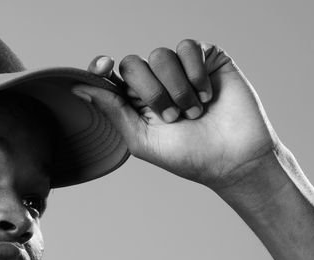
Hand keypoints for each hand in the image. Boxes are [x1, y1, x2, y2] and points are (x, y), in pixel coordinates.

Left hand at [71, 40, 280, 188]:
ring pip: (161, 55)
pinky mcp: (207, 57)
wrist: (233, 157)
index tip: (102, 66)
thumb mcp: (141, 139)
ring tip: (194, 112)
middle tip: (172, 117)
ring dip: (176, 88)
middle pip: (133, 63)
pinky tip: (207, 95)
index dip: (101, 66)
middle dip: (150, 91)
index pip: (110, 74)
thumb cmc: (188, 155)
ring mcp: (182, 68)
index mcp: (135, 101)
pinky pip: (189, 47)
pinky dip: (195, 73)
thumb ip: (113, 110)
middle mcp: (156, 81)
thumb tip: (79, 87)